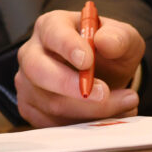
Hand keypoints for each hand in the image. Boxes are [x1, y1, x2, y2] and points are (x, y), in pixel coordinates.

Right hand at [14, 8, 142, 125]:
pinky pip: (54, 124)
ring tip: (123, 103)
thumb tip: (105, 42)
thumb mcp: (123, 38)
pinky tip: (109, 116)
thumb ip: (119, 37)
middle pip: (39, 71)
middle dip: (71, 86)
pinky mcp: (31, 109)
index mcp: (51, 26)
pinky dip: (85, 124)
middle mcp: (32, 53)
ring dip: (90, 110)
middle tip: (103, 93)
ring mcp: (28, 84)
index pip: (53, 34)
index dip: (68, 47)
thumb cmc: (108, 51)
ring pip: (50, 103)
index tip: (87, 61)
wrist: (105, 75)